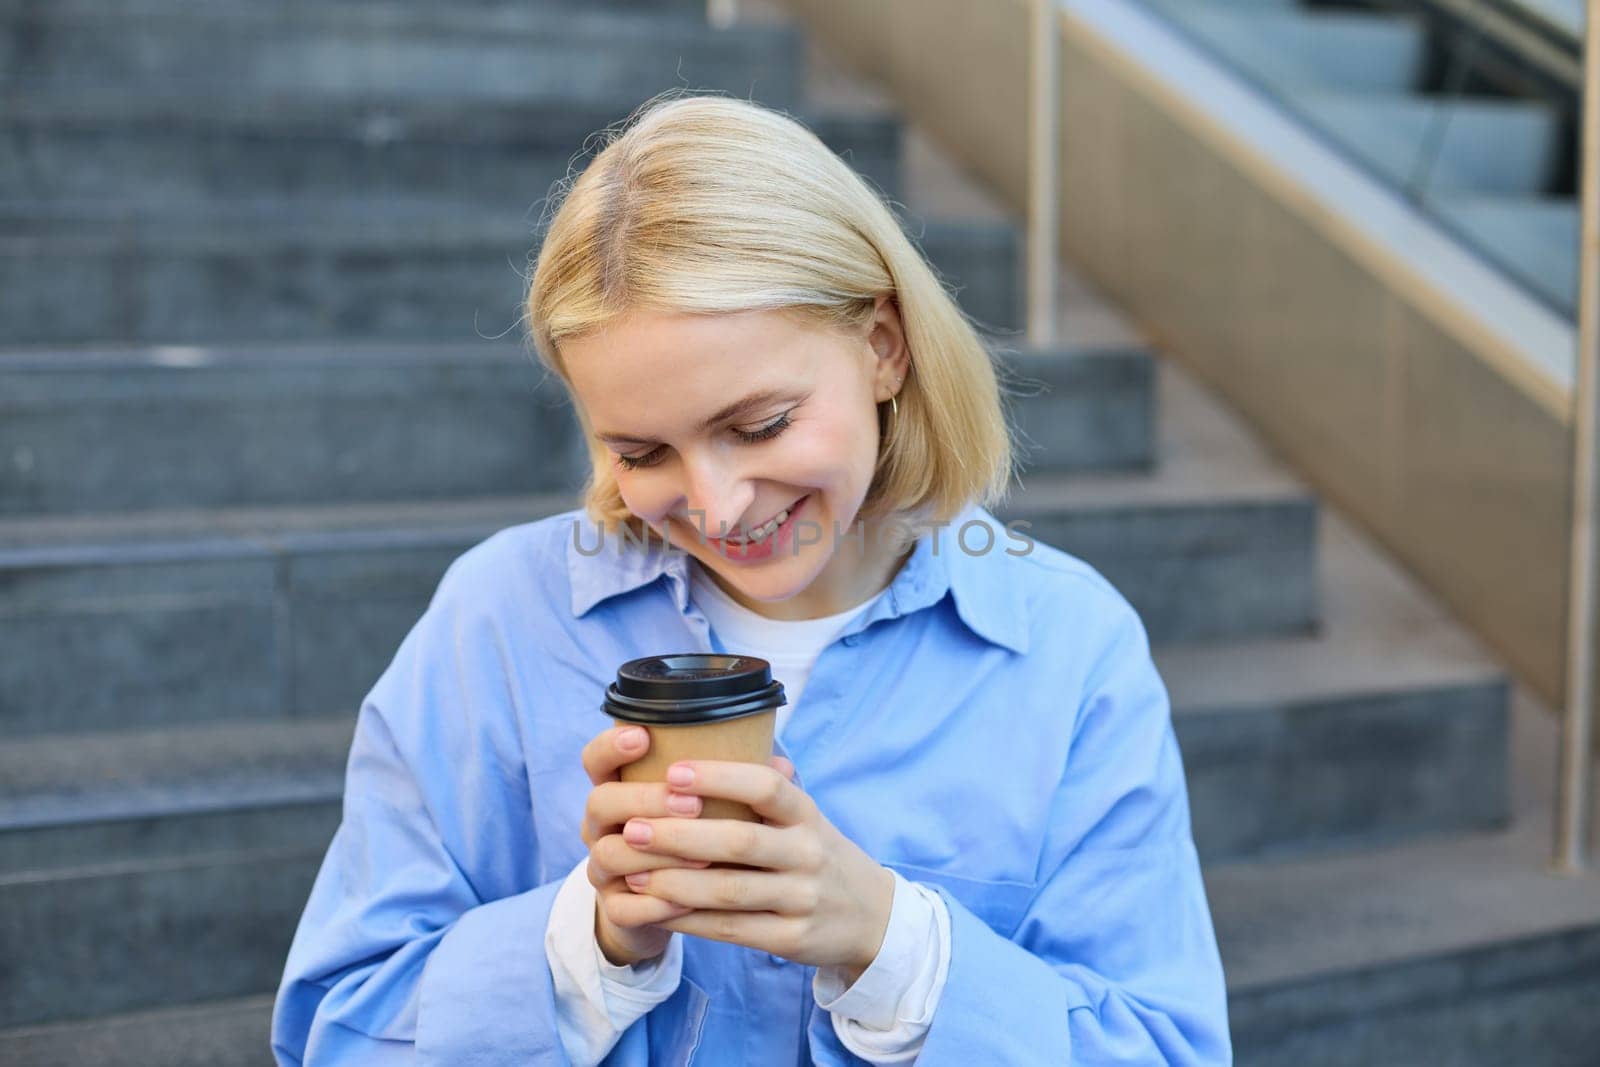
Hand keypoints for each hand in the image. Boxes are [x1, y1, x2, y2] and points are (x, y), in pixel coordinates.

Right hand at [580, 725, 710, 966]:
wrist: (672, 908)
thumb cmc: (698, 844)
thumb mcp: (708, 811)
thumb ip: (732, 785)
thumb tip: (783, 765)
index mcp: (621, 789)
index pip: (597, 759)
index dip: (613, 746)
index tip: (644, 736)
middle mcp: (604, 826)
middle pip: (602, 802)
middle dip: (646, 800)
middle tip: (693, 804)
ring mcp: (603, 869)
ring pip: (610, 854)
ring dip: (658, 855)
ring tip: (702, 858)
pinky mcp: (615, 909)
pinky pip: (623, 907)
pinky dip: (656, 903)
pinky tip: (686, 901)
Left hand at [615, 759, 895, 983]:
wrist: (872, 917)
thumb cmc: (819, 855)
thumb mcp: (807, 817)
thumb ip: (769, 787)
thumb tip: (725, 736)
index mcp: (807, 814)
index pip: (767, 786)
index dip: (720, 777)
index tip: (673, 771)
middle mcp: (808, 853)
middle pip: (740, 841)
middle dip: (681, 835)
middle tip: (632, 828)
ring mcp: (802, 898)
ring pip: (730, 891)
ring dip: (675, 883)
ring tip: (633, 873)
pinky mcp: (791, 938)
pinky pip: (732, 929)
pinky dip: (689, 920)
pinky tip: (657, 909)